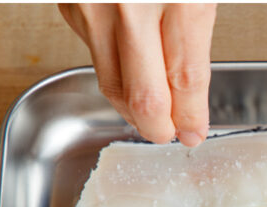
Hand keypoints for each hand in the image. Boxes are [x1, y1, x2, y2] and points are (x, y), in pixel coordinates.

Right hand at [59, 4, 216, 145]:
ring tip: (148, 113)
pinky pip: (93, 53)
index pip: (185, 80)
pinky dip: (113, 70)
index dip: (191, 115)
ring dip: (131, 109)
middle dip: (157, 127)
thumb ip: (194, 33)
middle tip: (167, 133)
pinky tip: (128, 69)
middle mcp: (132, 8)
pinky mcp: (72, 7)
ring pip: (111, 84)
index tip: (194, 130)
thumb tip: (189, 91)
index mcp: (180, 2)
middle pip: (144, 96)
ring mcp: (95, 9)